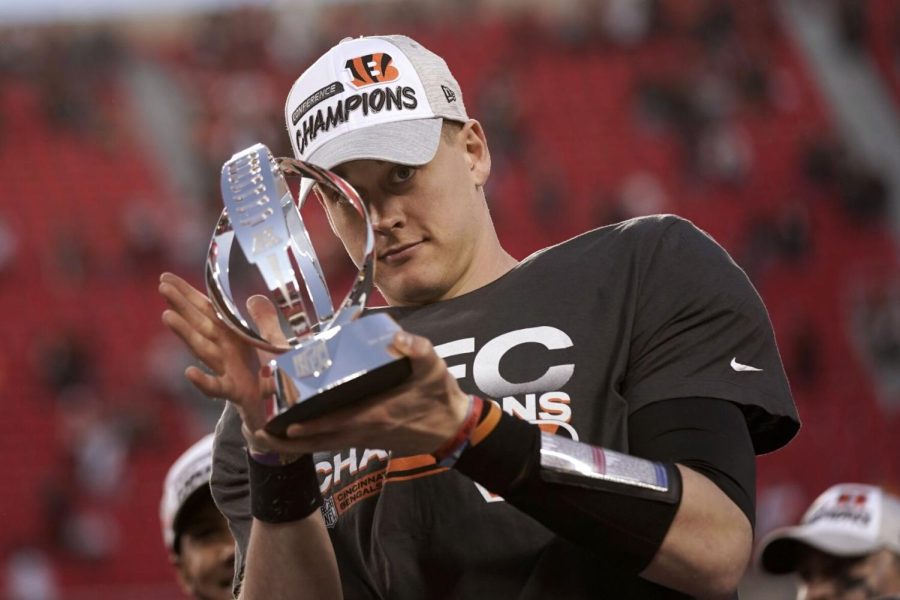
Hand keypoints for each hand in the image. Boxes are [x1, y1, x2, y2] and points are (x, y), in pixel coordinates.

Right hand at [158, 272, 284, 442]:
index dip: (189, 294)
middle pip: (201, 324)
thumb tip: (254, 297)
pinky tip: (189, 373)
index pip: (209, 310)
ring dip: (186, 334)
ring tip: (167, 316)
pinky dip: (204, 382)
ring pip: (204, 350)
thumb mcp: (275, 344)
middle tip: (162, 286)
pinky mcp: (237, 392)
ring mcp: (229, 371)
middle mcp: (227, 352)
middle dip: (182, 306)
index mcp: (235, 337)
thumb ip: (266, 322)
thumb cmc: (276, 376)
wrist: (282, 410)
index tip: (166, 278)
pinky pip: (218, 387)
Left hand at [248, 331, 470, 456]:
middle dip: (290, 439)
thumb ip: (418, 350)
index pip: (337, 421)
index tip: (285, 422)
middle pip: (321, 439)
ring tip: (266, 439)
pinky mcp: (368, 440)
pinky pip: (334, 443)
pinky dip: (313, 443)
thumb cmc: (440, 396)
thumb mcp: (435, 368)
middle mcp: (366, 430)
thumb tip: (398, 336)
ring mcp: (366, 438)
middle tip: (259, 433)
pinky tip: (296, 437)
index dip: (310, 425)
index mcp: (377, 413)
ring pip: (324, 444)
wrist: (452, 427)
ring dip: (296, 444)